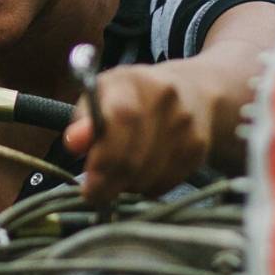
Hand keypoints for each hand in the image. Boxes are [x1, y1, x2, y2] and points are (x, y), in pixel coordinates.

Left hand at [61, 63, 211, 204]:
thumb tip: (75, 141)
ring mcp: (186, 123)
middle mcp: (164, 98)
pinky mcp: (199, 146)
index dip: (103, 158)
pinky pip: (166, 182)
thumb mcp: (101, 97)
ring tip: (119, 175)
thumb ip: (83, 120)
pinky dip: (148, 187)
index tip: (88, 185)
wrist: (191, 91)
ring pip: (149, 175)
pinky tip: (142, 174)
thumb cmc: (132, 98)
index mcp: (133, 81)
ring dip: (128, 186)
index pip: (121, 120)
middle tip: (96, 193)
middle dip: (109, 183)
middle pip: (134, 157)